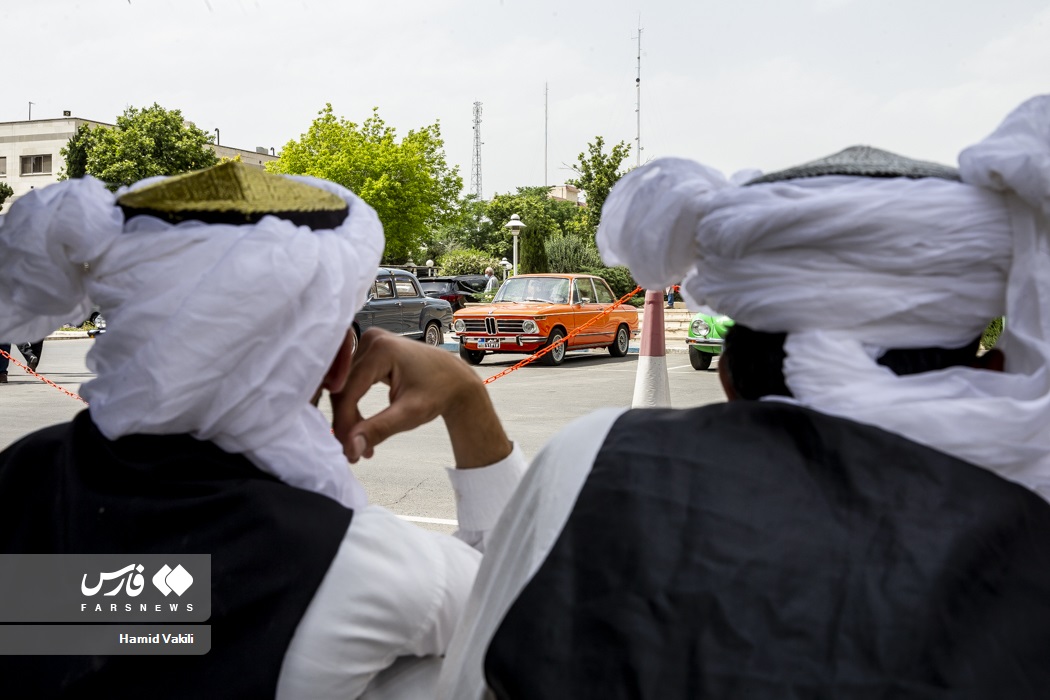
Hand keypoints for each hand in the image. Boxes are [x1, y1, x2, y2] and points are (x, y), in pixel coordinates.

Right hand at [330, 328, 511, 468]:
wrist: (455, 380)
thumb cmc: (439, 394)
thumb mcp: (410, 414)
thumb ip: (379, 429)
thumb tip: (351, 448)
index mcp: (381, 349)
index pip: (347, 390)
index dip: (344, 423)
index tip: (348, 450)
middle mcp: (372, 339)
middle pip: (342, 387)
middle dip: (346, 421)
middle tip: (354, 451)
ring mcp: (370, 342)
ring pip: (344, 386)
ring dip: (348, 416)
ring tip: (361, 444)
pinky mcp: (370, 350)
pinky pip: (351, 380)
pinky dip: (354, 404)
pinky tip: (362, 427)